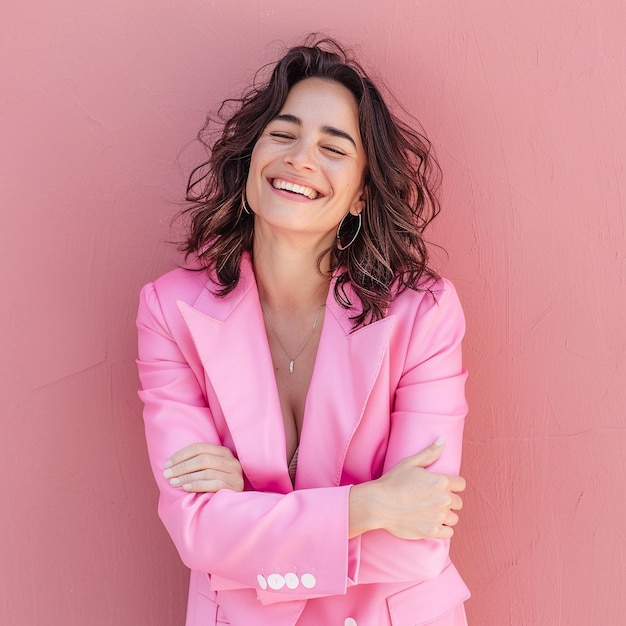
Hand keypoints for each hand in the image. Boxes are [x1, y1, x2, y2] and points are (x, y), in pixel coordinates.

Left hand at [163, 443, 243, 492]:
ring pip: (207, 472)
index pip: (200, 447)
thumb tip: (171, 464)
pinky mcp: (234, 487)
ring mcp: (234, 474)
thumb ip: (198, 464)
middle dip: (182, 466)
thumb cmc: (217, 485)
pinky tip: (186, 488)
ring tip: (173, 482)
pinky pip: (214, 484)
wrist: (235, 504)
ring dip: (187, 477)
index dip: (181, 455)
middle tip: (166, 474)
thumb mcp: (211, 469)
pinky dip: (198, 485)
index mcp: (224, 452)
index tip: (167, 464)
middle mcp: (231, 461)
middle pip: (203, 459)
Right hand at [349, 439, 464, 539]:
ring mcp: (438, 517)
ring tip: (432, 512)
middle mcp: (443, 499)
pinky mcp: (432, 532)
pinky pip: (449, 532)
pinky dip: (442, 529)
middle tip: (433, 500)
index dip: (452, 485)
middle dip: (448, 501)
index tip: (443, 487)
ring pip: (454, 518)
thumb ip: (429, 453)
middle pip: (458, 502)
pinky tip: (432, 523)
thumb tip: (443, 441)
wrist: (378, 504)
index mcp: (441, 481)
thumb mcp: (410, 463)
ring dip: (446, 515)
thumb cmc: (392, 481)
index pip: (461, 484)